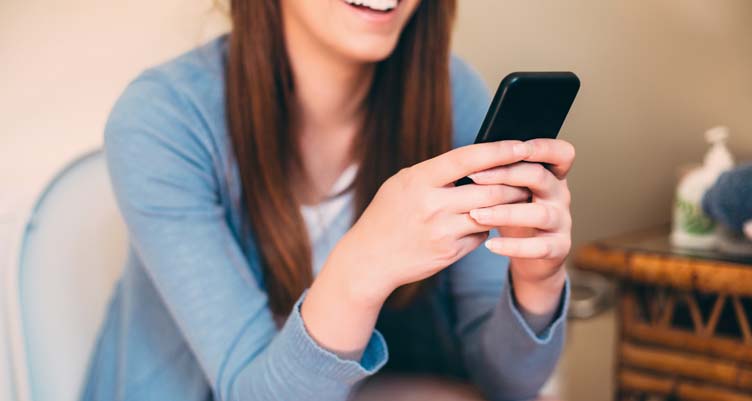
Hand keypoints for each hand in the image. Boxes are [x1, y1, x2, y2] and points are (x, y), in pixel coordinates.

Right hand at [302, 140, 549, 356]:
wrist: (369, 259)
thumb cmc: (387, 214)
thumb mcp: (402, 184)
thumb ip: (436, 172)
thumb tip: (477, 159)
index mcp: (419, 180)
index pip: (467, 159)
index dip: (498, 150)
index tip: (521, 145)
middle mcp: (432, 205)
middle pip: (490, 188)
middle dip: (516, 181)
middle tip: (530, 175)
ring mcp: (442, 232)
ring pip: (492, 213)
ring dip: (511, 205)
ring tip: (520, 195)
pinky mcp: (449, 253)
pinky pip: (482, 235)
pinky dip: (489, 226)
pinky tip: (488, 220)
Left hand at [467, 139, 574, 313]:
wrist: (532, 256)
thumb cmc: (515, 213)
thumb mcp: (510, 190)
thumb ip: (501, 173)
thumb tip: (469, 158)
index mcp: (551, 175)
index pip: (560, 153)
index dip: (541, 148)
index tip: (514, 147)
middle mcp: (560, 195)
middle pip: (541, 177)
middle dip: (507, 174)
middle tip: (474, 177)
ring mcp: (561, 222)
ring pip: (539, 214)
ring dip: (505, 213)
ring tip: (476, 214)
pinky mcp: (558, 248)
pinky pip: (538, 247)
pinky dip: (513, 246)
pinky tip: (490, 244)